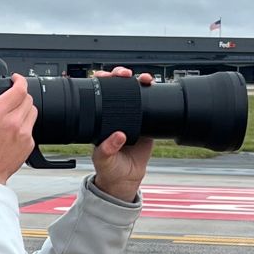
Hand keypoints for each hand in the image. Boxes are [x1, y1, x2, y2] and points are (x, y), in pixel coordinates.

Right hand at [0, 76, 36, 184]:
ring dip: (24, 108)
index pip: (19, 88)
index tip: (15, 79)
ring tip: (12, 113)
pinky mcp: (28, 144)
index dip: (19, 80)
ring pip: (32, 111)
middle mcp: (12, 122)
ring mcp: (23, 133)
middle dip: (19, 94)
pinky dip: (24, 124)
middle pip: (27, 97)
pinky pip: (31, 127)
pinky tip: (12, 129)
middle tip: (10, 98)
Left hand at [91, 66, 154, 200]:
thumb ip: (107, 149)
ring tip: (144, 79)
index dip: (102, 82)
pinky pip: (151, 105)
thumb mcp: (103, 160)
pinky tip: (154, 88)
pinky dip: (153, 94)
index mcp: (101, 118)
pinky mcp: (147, 124)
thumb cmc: (109, 168)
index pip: (99, 94)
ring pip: (135, 93)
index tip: (105, 77)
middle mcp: (116, 114)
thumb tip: (117, 137)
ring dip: (140, 81)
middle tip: (124, 74)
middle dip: (120, 75)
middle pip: (118, 88)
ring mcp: (132, 117)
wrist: (125, 178)